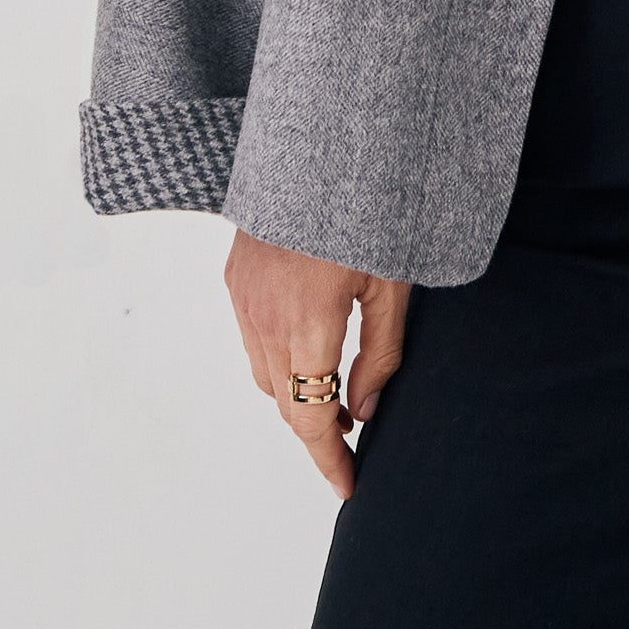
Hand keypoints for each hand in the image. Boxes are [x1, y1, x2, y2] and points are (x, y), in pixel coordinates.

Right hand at [224, 227, 410, 497]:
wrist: (322, 142)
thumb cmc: (370, 208)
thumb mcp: (392, 282)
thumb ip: (380, 353)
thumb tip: (362, 413)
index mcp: (308, 321)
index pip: (310, 418)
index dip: (329, 460)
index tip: (349, 486)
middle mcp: (265, 316)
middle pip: (286, 403)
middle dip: (317, 428)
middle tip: (354, 435)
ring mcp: (243, 296)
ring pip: (265, 374)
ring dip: (296, 394)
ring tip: (336, 392)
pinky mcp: (235, 276)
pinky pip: (251, 338)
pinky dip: (277, 358)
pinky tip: (308, 346)